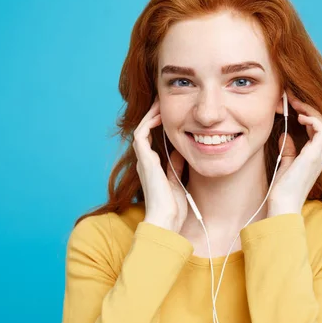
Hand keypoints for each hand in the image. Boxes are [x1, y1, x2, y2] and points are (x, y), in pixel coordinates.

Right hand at [133, 97, 187, 232]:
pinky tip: (159, 115)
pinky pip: (141, 135)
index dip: (159, 126)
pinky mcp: (144, 160)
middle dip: (153, 116)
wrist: (166, 219)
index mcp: (152, 167)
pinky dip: (148, 123)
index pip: (153, 140)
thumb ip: (176, 165)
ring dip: (150, 115)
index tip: (171, 115)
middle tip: (164, 103)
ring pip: (141, 130)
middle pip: (145, 132)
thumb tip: (181, 150)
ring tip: (160, 103)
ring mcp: (143, 160)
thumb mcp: (178, 180)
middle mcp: (145, 162)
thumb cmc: (172, 207)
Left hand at [267, 91, 321, 216]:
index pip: (314, 128)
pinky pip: (321, 130)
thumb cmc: (282, 189)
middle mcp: (320, 154)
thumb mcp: (285, 164)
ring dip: (308, 109)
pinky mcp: (315, 155)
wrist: (283, 204)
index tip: (288, 104)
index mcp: (314, 156)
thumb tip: (284, 135)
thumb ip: (288, 149)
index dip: (304, 114)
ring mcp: (320, 154)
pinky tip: (300, 115)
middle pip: (320, 123)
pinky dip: (312, 119)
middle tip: (290, 97)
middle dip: (306, 107)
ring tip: (293, 102)